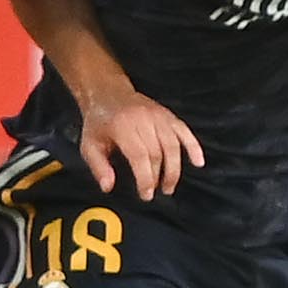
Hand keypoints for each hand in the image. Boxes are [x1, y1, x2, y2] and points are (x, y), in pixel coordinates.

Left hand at [76, 86, 201, 199]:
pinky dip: (193, 146)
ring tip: (169, 186)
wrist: (108, 93)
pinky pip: (184, 131)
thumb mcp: (89, 145)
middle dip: (158, 176)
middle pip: (158, 153)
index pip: (139, 156)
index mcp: (122, 126)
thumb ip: (98, 167)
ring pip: (173, 145)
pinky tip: (198, 161)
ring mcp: (157, 115)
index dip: (145, 178)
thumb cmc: (99, 122)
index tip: (146, 194)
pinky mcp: (167, 114)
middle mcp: (142, 119)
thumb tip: (108, 186)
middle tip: (155, 191)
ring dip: (174, 168)